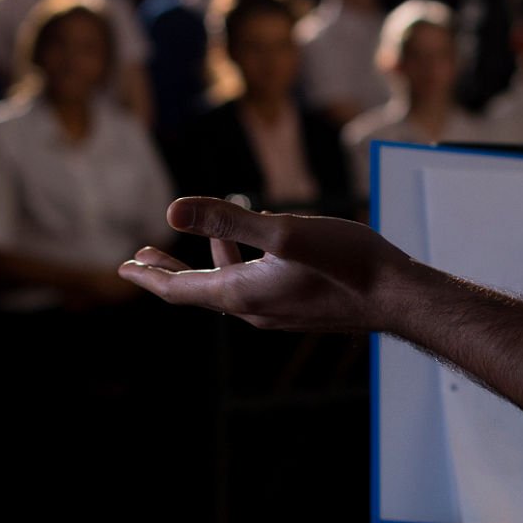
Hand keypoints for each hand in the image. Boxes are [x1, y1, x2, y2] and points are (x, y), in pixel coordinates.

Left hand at [118, 196, 420, 334]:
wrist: (398, 296)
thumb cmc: (347, 261)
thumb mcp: (284, 231)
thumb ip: (228, 220)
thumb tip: (171, 211)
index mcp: (244, 293)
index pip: (180, 291)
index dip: (149, 277)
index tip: (124, 267)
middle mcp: (256, 309)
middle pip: (198, 292)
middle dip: (166, 274)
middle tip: (139, 259)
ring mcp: (278, 310)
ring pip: (227, 286)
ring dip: (203, 266)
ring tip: (187, 247)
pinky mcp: (298, 305)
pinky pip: (253, 285)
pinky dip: (237, 264)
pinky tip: (252, 246)